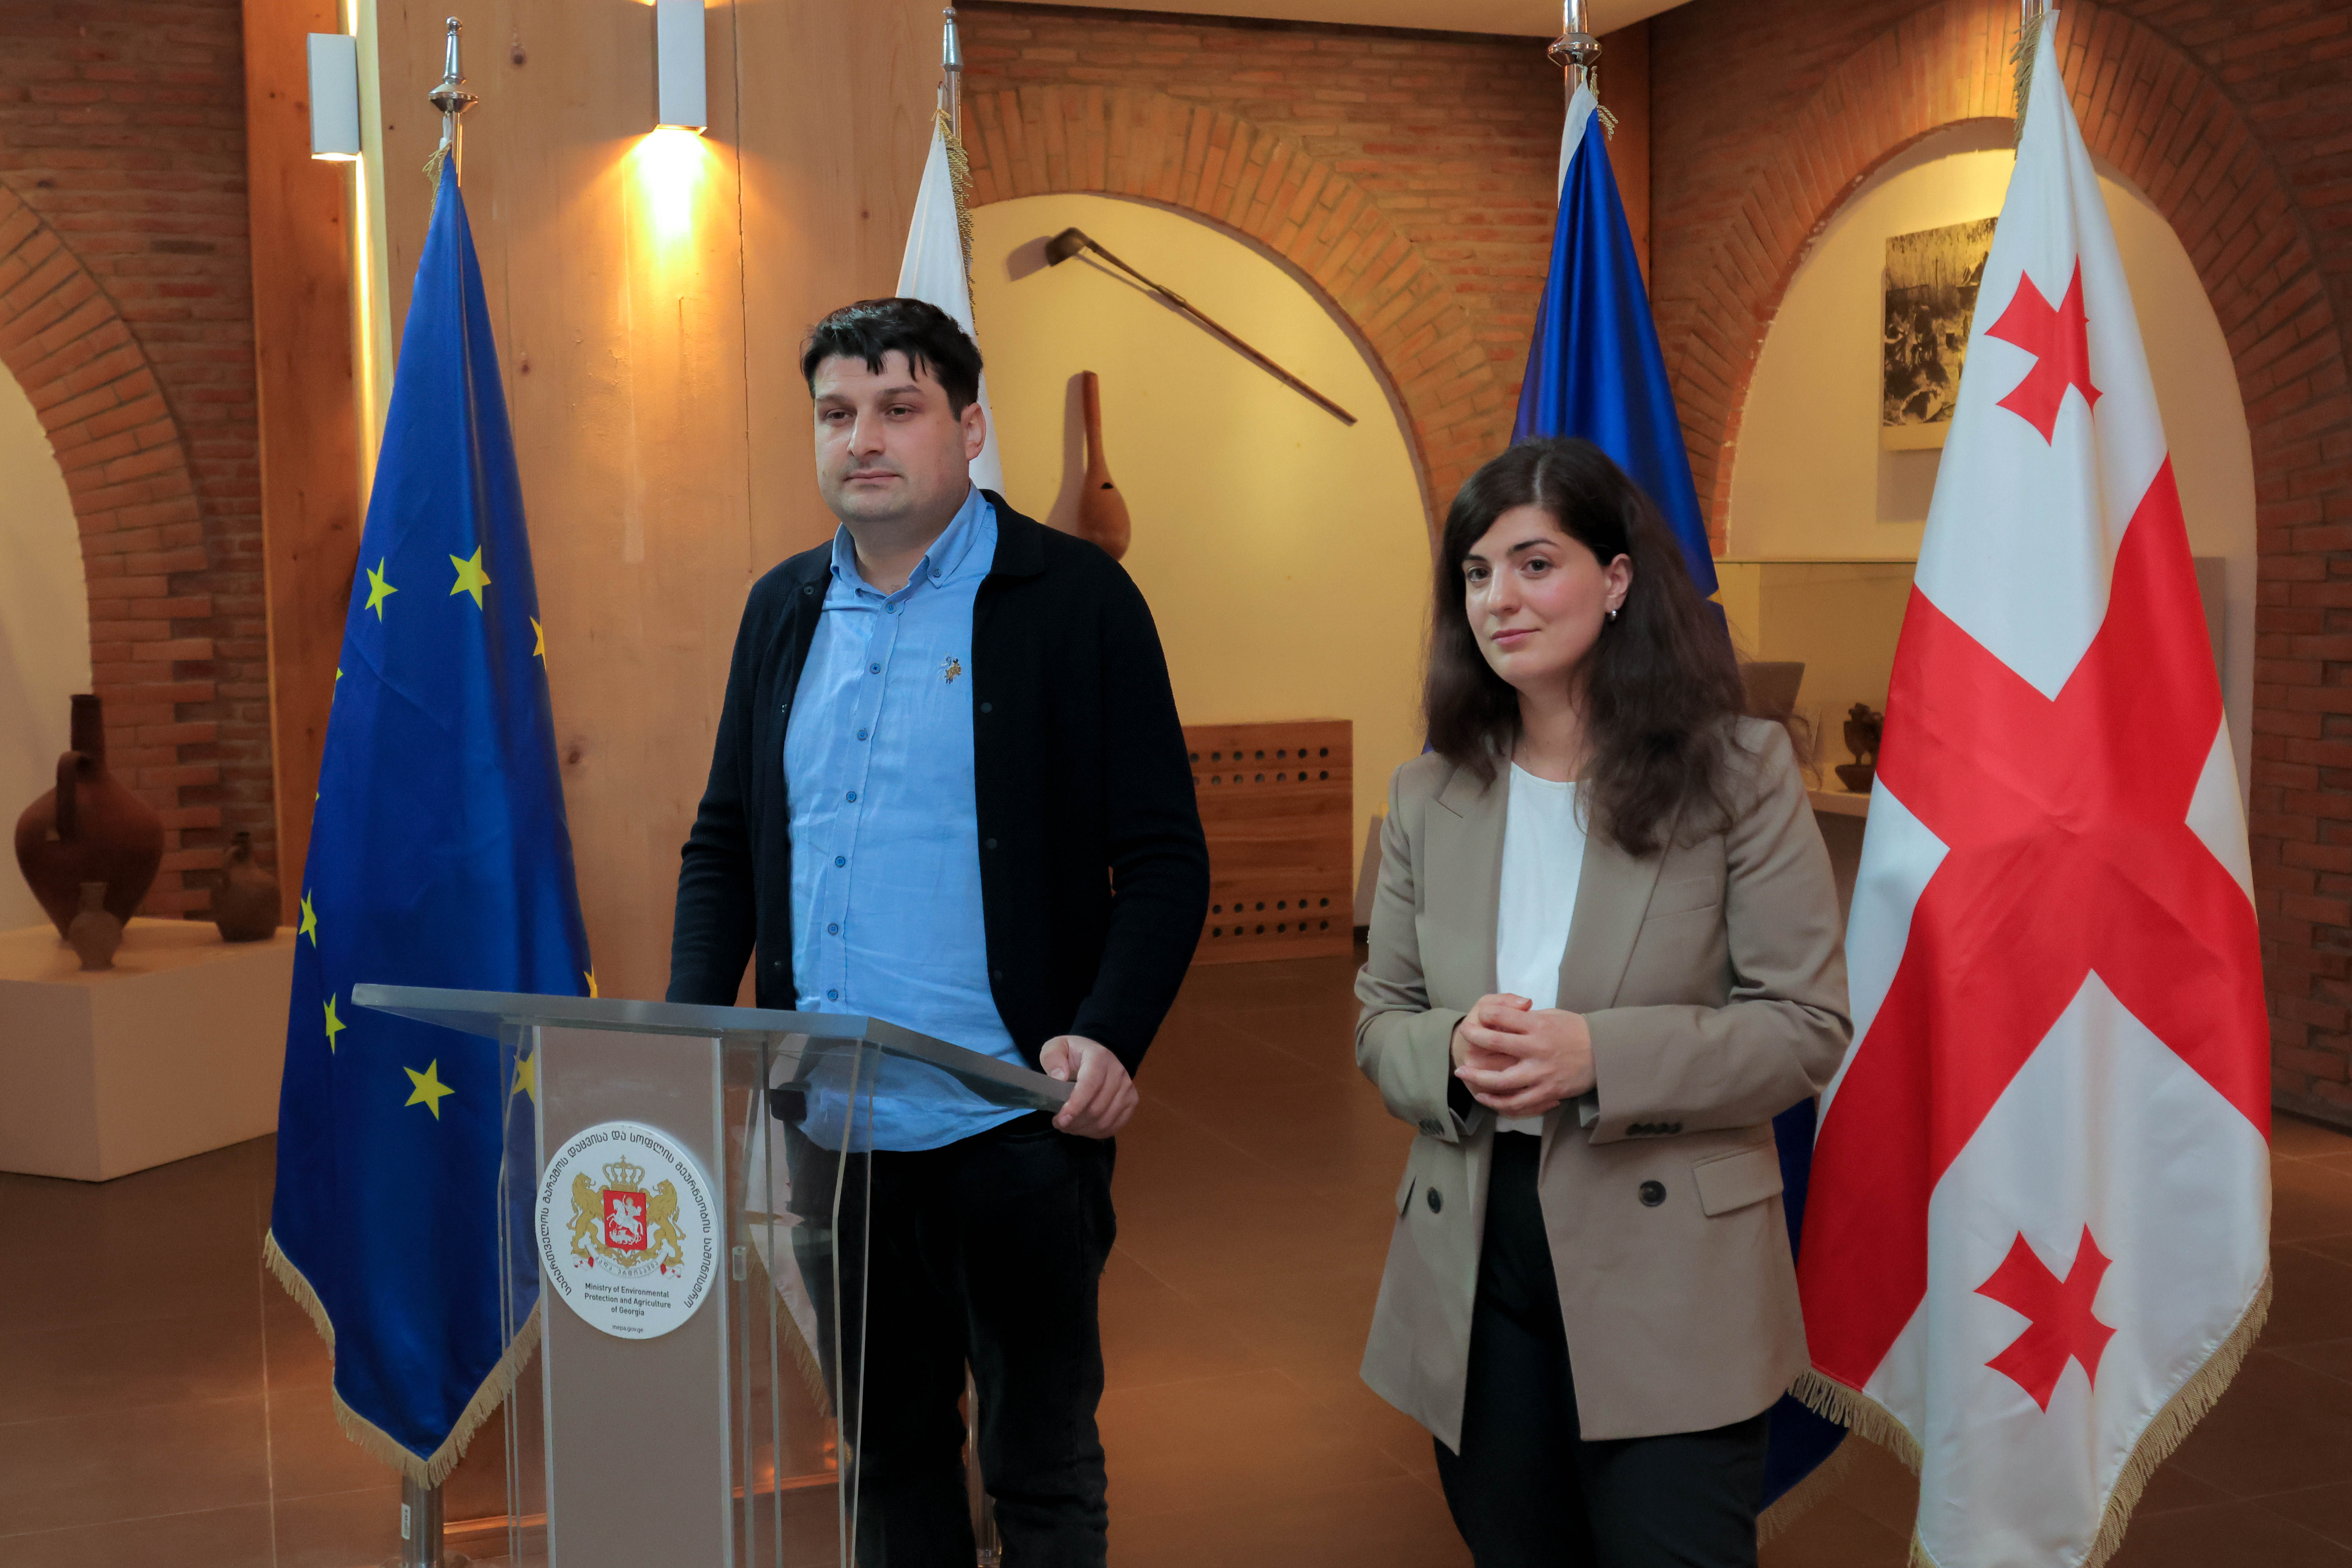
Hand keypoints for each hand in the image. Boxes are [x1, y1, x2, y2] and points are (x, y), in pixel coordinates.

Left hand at [1039, 1035, 1136, 1138]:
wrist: (1096, 1057)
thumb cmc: (1073, 1055)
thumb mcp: (1056, 1047)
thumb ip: (1052, 1058)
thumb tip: (1059, 1077)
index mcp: (1099, 1057)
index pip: (1090, 1085)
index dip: (1076, 1105)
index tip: (1061, 1119)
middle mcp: (1118, 1072)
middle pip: (1097, 1107)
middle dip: (1075, 1121)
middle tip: (1059, 1123)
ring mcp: (1128, 1088)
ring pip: (1105, 1120)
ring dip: (1083, 1129)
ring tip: (1068, 1126)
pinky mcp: (1131, 1102)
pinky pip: (1115, 1126)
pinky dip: (1096, 1133)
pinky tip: (1083, 1128)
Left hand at [1454, 997, 1594, 1118]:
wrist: (1605, 1053)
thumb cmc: (1576, 1031)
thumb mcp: (1552, 1015)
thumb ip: (1526, 1018)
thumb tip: (1502, 1017)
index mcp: (1537, 1024)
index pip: (1500, 1016)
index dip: (1482, 1016)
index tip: (1475, 1019)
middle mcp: (1537, 1048)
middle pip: (1493, 1045)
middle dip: (1472, 1041)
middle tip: (1461, 1039)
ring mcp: (1541, 1073)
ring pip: (1500, 1081)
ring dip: (1477, 1078)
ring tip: (1463, 1074)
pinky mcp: (1548, 1092)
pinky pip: (1518, 1103)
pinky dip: (1498, 1102)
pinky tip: (1486, 1097)